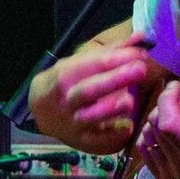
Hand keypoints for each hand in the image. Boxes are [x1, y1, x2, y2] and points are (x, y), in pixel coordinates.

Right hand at [31, 36, 163, 153]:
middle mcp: (67, 99)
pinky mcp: (80, 141)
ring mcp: (72, 121)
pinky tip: (127, 128)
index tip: (140, 53)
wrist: (39, 112)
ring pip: (89, 117)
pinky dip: (111, 137)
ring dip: (109, 110)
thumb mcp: (81, 63)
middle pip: (89, 89)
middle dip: (115, 79)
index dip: (117, 58)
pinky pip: (95, 142)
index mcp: (66, 75)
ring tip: (130, 102)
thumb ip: (112, 51)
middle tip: (140, 69)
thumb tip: (141, 36)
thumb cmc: (67, 82)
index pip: (93, 64)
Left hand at [138, 62, 179, 178]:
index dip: (169, 99)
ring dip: (161, 119)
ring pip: (147, 135)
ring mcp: (169, 178)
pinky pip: (146, 149)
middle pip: (156, 124)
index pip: (167, 123)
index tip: (179, 87)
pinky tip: (172, 130)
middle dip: (169, 105)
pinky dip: (154, 134)